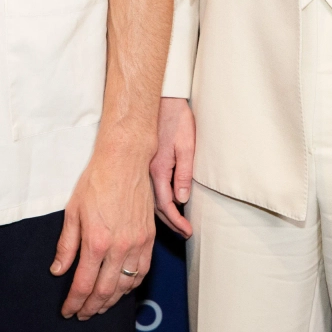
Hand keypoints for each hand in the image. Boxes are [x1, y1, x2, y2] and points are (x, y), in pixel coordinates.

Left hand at [54, 143, 155, 319]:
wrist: (124, 161)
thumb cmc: (97, 181)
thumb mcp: (73, 212)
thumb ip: (66, 245)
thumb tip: (58, 269)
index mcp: (96, 242)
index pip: (83, 284)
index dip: (74, 302)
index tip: (68, 310)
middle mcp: (119, 247)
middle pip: (105, 291)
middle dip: (91, 307)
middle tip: (82, 314)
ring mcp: (137, 244)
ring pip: (126, 285)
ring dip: (112, 301)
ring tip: (100, 306)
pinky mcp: (149, 238)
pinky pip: (143, 271)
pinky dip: (132, 286)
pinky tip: (123, 289)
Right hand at [150, 97, 195, 237]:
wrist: (160, 99)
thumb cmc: (176, 119)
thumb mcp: (186, 145)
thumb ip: (183, 173)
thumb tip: (182, 199)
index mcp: (158, 169)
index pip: (166, 204)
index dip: (176, 221)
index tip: (187, 232)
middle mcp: (147, 172)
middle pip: (156, 206)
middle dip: (170, 222)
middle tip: (183, 233)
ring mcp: (144, 168)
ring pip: (150, 198)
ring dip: (163, 213)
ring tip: (176, 223)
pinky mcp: (145, 162)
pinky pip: (149, 188)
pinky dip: (157, 201)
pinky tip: (163, 203)